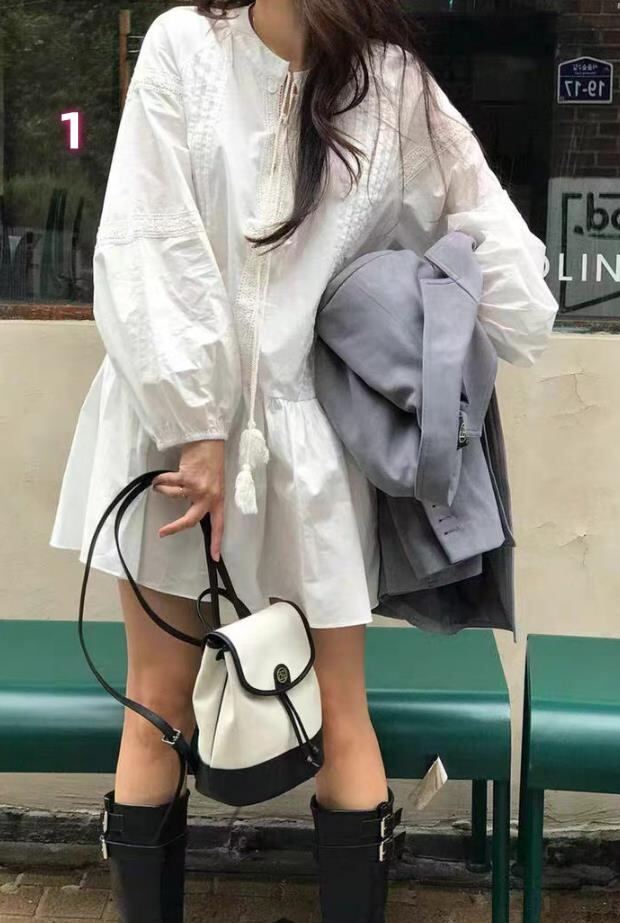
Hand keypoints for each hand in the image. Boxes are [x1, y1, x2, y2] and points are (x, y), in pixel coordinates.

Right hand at [151, 439, 225, 560]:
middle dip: (174, 527)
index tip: (215, 557)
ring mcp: (197, 487)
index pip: (219, 525)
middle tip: (162, 532)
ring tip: (160, 485)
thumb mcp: (214, 483)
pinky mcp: (187, 476)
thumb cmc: (212, 460)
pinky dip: (160, 481)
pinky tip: (158, 479)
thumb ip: (205, 497)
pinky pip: (167, 483)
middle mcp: (209, 496)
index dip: (217, 542)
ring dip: (163, 490)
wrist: (210, 441)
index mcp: (218, 499)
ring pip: (173, 496)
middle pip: (190, 519)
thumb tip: (191, 506)